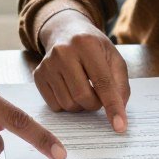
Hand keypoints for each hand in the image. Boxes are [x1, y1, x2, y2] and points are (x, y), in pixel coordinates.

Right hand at [34, 8, 129, 131]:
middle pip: (83, 96)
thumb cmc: (94, 47)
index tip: (120, 126)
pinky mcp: (38, 75)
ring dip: (81, 105)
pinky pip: (55, 105)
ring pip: (68, 104)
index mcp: (87, 44)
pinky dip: (67, 104)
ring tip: (84, 90)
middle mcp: (63, 52)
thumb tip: (119, 112)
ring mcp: (47, 64)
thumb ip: (120, 84)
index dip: (113, 106)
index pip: (103, 82)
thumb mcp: (114, 58)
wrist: (66, 31)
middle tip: (99, 97)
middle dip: (95, 104)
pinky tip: (70, 89)